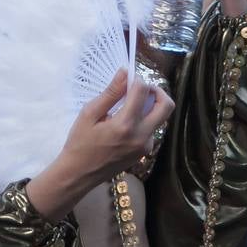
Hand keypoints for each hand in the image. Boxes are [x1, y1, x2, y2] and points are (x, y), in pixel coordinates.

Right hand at [57, 70, 174, 190]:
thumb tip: (125, 72)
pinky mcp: (144, 152)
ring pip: (160, 118)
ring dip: (151, 106)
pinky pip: (152, 129)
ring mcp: (145, 146)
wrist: (79, 174)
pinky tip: (125, 123)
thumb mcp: (90, 113)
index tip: (128, 78)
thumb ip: (111, 92)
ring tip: (129, 106)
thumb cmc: (80, 142)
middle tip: (141, 88)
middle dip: (157, 91)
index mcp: (125, 125)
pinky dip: (144, 120)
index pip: (143, 91)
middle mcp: (141, 136)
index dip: (137, 79)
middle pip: (167, 106)